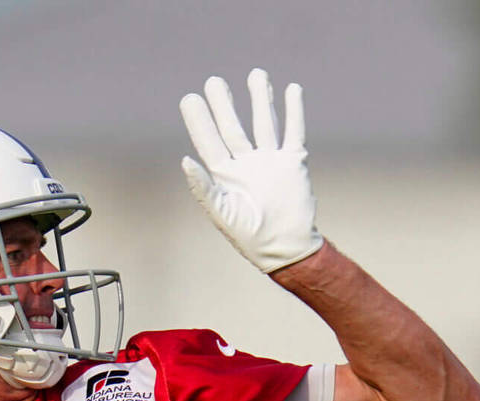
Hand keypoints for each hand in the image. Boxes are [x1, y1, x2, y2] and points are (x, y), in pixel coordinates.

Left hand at [179, 69, 323, 273]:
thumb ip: (203, 187)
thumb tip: (185, 161)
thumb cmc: (250, 237)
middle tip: (214, 81)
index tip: (190, 98)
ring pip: (264, 123)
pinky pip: (293, 131)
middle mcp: (246, 164)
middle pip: (233, 127)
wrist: (286, 247)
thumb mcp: (222, 213)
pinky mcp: (293, 162)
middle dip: (224, 104)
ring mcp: (270, 161)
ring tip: (256, 74)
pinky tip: (291, 90)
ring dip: (260, 99)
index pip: (209, 141)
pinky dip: (294, 111)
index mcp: (225, 176)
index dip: (199, 120)